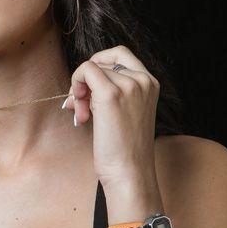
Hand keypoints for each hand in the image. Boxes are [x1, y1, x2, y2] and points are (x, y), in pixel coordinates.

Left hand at [62, 44, 160, 192]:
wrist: (129, 173)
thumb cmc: (124, 149)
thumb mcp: (125, 111)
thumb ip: (110, 91)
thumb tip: (81, 83)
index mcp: (150, 83)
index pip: (120, 54)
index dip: (99, 67)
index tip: (89, 90)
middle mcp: (143, 80)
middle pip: (103, 61)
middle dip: (86, 81)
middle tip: (79, 106)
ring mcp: (129, 85)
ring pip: (91, 67)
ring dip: (78, 90)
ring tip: (82, 116)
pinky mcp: (111, 94)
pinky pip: (86, 71)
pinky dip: (75, 85)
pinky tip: (79, 111)